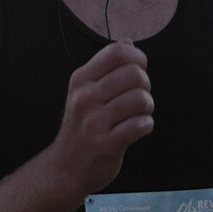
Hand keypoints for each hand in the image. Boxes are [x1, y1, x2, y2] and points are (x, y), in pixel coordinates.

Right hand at [51, 41, 153, 196]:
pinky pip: (141, 125)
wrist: (65, 169)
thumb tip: (127, 42)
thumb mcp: (84, 92)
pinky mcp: (107, 144)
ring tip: (138, 115)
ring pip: (140, 99)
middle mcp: (85, 98)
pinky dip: (146, 125)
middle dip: (145, 85)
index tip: (139, 72)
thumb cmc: (81, 127)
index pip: (118, 52)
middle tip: (138, 99)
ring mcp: (94, 122)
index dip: (138, 59)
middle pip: (134, 74)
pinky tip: (137, 129)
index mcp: (81, 80)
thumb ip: (106, 68)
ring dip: (147, 108)